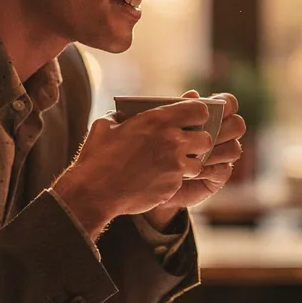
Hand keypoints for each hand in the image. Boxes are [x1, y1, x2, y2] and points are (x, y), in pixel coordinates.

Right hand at [53, 98, 214, 233]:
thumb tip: (125, 115)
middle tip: (186, 144)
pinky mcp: (173, 186)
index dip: (197, 115)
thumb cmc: (98, 156)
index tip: (191, 119)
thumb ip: (123, 116)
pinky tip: (157, 178)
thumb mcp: (107, 125)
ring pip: (199, 163)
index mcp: (159, 120)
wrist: (95, 192)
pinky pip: (183, 181)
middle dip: (198, 141)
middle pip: (206, 139)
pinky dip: (174, 180)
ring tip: (173, 164)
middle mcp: (173, 141)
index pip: (199, 110)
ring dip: (190, 163)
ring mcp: (175, 166)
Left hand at [142, 91, 246, 227]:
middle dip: (223, 129)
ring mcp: (221, 156)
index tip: (215, 108)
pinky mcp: (218, 176)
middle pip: (237, 125)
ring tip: (191, 156)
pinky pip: (224, 169)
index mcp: (209, 116)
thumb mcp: (161, 124)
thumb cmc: (152, 147)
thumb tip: (194, 94)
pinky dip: (207, 168)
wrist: (146, 179)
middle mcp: (220, 135)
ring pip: (233, 148)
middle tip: (205, 135)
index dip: (227, 104)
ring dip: (214, 151)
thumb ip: (178, 108)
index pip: (228, 104)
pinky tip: (190, 171)